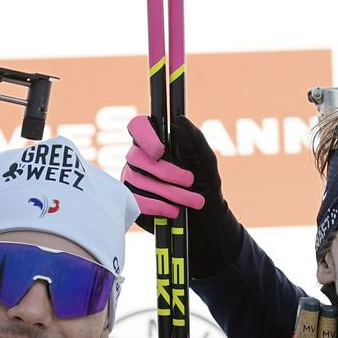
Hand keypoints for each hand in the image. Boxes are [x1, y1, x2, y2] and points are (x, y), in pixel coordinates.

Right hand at [118, 114, 244, 276]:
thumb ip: (195, 140)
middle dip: (168, 171)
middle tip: (191, 181)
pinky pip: (135, 200)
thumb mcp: (206, 161)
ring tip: (193, 201)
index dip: (145, 135)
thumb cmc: (205, 184)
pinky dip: (157, 206)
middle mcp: (139, 157)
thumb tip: (179, 119)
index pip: (138, 126)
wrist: (205, 218)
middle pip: (139, 157)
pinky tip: (173, 210)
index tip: (160, 150)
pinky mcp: (131, 200)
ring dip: (170, 192)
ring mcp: (132, 178)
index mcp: (156, 142)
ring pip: (139, 180)